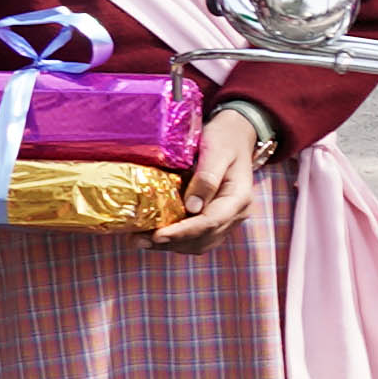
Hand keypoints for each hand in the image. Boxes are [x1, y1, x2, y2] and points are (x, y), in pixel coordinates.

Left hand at [148, 101, 276, 252]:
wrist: (235, 134)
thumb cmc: (225, 138)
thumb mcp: (217, 150)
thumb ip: (207, 178)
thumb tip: (192, 208)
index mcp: (239, 198)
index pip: (210, 222)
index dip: (183, 232)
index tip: (157, 236)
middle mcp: (235, 213)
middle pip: (204, 238)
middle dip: (172, 242)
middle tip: (139, 240)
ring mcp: (227, 218)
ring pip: (199, 243)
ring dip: (171, 245)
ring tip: (140, 240)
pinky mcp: (215, 218)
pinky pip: (196, 236)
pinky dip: (175, 239)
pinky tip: (153, 233)